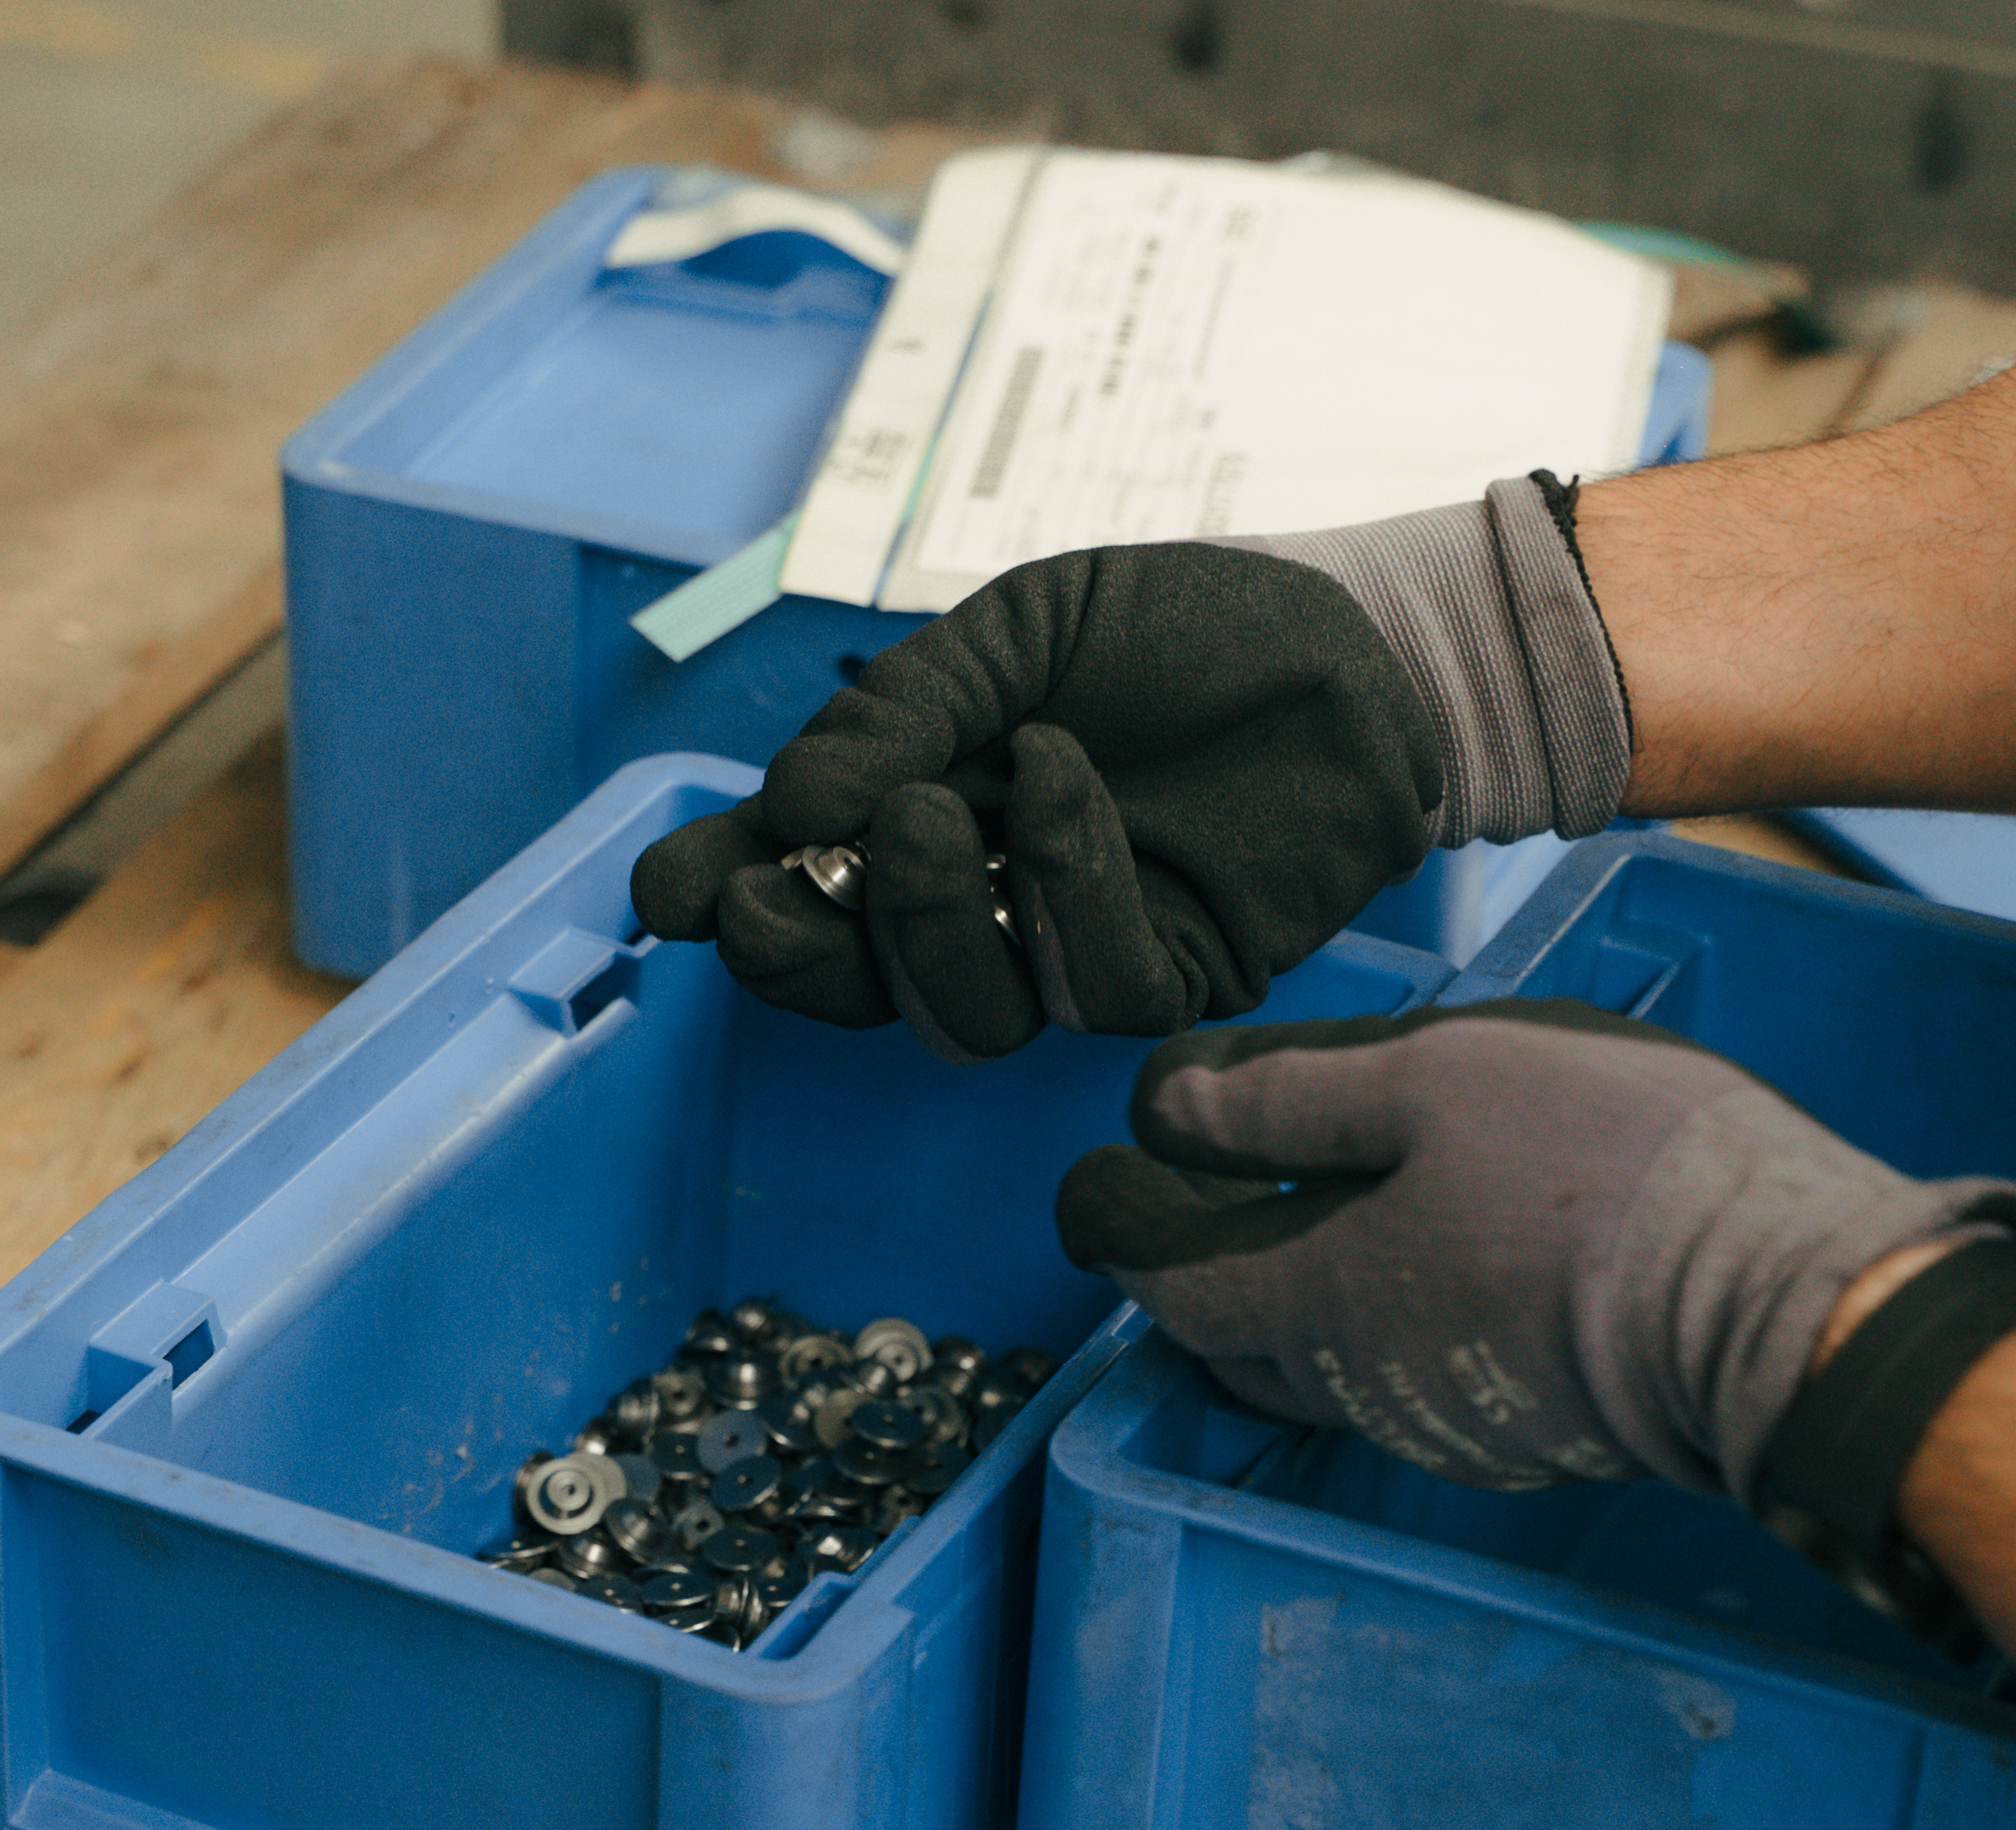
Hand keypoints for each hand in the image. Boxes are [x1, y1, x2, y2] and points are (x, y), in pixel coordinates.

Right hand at [628, 543, 1442, 1059]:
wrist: (1347, 633)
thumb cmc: (1177, 627)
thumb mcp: (1017, 631)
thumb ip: (901, 710)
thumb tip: (787, 806)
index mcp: (917, 815)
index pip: (793, 889)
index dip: (722, 902)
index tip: (669, 893)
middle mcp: (982, 903)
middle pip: (855, 989)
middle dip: (799, 946)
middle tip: (787, 873)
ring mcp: (1071, 950)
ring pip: (962, 1017)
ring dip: (923, 919)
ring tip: (941, 802)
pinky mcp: (1174, 976)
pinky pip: (1088, 988)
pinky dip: (1057, 879)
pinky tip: (1062, 778)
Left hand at [1053, 997, 2015, 1497]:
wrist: (1786, 1303)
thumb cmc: (1603, 1169)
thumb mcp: (1432, 1080)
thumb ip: (1285, 1098)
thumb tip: (1162, 1108)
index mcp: (1315, 1298)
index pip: (1162, 1277)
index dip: (1113, 1223)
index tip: (1088, 1183)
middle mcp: (1363, 1386)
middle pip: (1231, 1339)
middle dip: (1190, 1273)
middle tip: (1184, 1200)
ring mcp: (1453, 1425)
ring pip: (1324, 1369)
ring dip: (1290, 1301)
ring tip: (1305, 1220)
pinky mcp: (1533, 1433)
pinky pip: (1412, 1383)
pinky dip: (1383, 1324)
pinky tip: (1429, 1269)